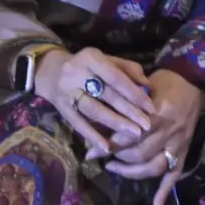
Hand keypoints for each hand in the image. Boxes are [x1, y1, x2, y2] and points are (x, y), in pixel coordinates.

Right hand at [34, 47, 154, 157]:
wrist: (52, 72)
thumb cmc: (89, 67)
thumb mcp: (107, 60)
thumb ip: (128, 70)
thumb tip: (148, 86)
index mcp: (91, 57)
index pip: (116, 77)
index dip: (134, 93)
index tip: (151, 108)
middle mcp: (76, 73)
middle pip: (106, 95)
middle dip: (129, 111)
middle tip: (147, 125)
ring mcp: (67, 91)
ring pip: (94, 110)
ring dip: (115, 123)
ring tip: (134, 134)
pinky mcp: (61, 108)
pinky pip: (79, 124)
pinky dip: (93, 136)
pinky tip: (107, 147)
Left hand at [104, 70, 204, 204]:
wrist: (193, 80)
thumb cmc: (164, 79)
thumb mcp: (141, 85)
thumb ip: (124, 102)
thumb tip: (99, 118)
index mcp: (157, 112)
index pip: (128, 135)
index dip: (108, 144)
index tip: (89, 149)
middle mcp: (168, 131)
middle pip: (138, 153)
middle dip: (115, 158)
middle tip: (97, 156)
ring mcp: (178, 143)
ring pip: (153, 167)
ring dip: (131, 172)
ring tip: (114, 168)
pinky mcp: (184, 151)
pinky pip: (174, 175)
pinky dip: (165, 192)